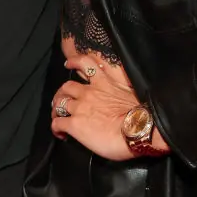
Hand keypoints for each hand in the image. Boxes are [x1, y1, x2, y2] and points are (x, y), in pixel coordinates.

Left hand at [51, 54, 170, 159]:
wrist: (138, 130)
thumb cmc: (141, 114)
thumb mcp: (131, 92)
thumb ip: (119, 90)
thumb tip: (119, 96)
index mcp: (104, 82)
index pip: (85, 65)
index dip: (74, 62)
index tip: (68, 64)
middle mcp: (89, 92)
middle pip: (66, 86)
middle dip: (62, 92)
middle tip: (61, 99)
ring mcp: (79, 108)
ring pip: (59, 103)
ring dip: (56, 109)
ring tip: (57, 116)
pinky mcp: (74, 124)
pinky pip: (57, 124)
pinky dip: (55, 128)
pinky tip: (59, 134)